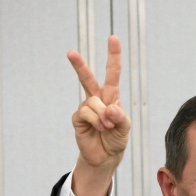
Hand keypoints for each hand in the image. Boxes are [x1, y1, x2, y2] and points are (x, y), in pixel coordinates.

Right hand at [69, 36, 131, 195]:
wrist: (105, 156)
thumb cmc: (116, 139)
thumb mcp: (125, 127)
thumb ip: (120, 116)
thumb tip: (109, 108)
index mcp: (112, 96)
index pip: (112, 73)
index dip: (113, 55)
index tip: (113, 38)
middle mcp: (98, 98)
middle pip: (87, 78)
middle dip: (79, 65)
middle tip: (71, 52)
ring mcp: (86, 108)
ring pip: (92, 102)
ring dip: (102, 116)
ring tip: (107, 127)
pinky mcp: (78, 118)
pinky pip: (85, 113)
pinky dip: (95, 121)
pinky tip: (98, 128)